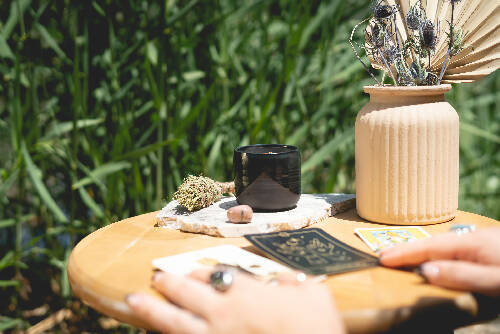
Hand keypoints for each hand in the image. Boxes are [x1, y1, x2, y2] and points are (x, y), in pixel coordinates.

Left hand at [126, 270, 344, 333]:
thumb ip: (293, 282)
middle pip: (187, 294)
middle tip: (156, 277)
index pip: (214, 276)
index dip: (199, 272)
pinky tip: (156, 333)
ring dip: (152, 310)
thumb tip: (285, 279)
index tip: (189, 270)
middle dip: (170, 284)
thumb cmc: (315, 327)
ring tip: (133, 300)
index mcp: (246, 294)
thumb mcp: (313, 294)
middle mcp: (223, 314)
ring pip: (175, 323)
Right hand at [379, 228, 499, 295]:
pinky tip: (437, 259)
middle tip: (384, 257)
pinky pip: (454, 248)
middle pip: (433, 243)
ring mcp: (483, 241)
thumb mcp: (494, 280)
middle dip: (408, 250)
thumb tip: (424, 271)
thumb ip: (460, 275)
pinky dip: (437, 253)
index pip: (429, 247)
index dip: (404, 253)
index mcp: (471, 243)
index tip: (383, 258)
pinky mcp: (490, 247)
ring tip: (403, 258)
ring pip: (444, 245)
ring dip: (422, 251)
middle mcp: (474, 237)